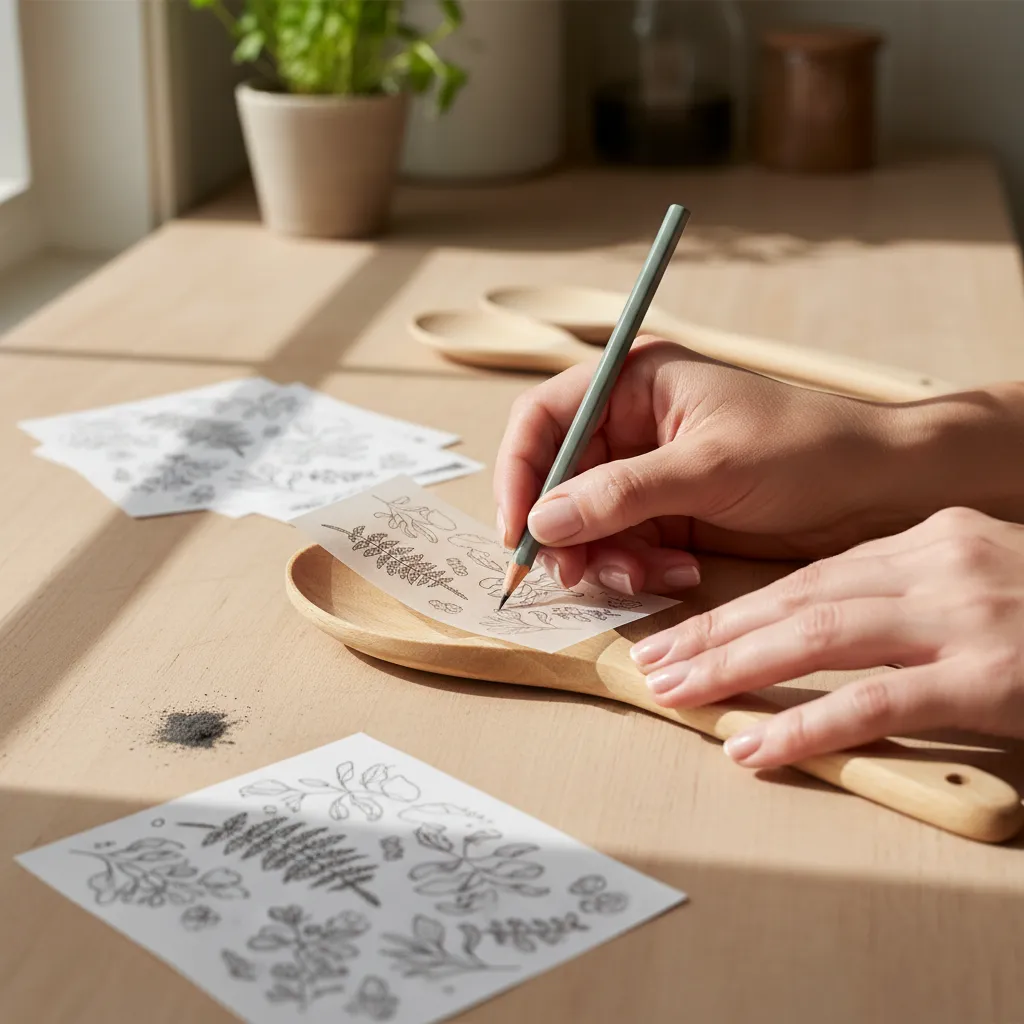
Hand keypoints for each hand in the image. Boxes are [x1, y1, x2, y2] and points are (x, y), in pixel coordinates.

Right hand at [495, 338, 923, 594]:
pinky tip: (678, 573)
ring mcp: (647, 476)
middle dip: (564, 531)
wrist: (879, 490)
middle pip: (557, 480)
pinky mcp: (667, 517)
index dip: (520, 471)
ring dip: (605, 558)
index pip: (545, 418)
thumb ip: (621, 494)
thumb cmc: (805, 450)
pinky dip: (638, 569)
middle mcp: (631, 427)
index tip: (518, 529)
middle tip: (574, 574)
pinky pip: (623, 549)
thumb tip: (541, 521)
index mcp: (635, 384)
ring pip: (586, 524)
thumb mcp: (708, 467)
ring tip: (648, 576)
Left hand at [629, 507, 1023, 766]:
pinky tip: (755, 746)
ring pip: (820, 635)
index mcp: (932, 539)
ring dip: (737, 667)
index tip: (684, 632)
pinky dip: (807, 723)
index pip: (811, 574)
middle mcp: (940, 563)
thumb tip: (820, 620)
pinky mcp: (992, 676)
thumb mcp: (982, 577)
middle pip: (799, 597)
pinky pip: (878, 701)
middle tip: (652, 663)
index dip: (738, 606)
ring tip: (676, 693)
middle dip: (716, 632)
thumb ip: (909, 592)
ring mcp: (966, 616)